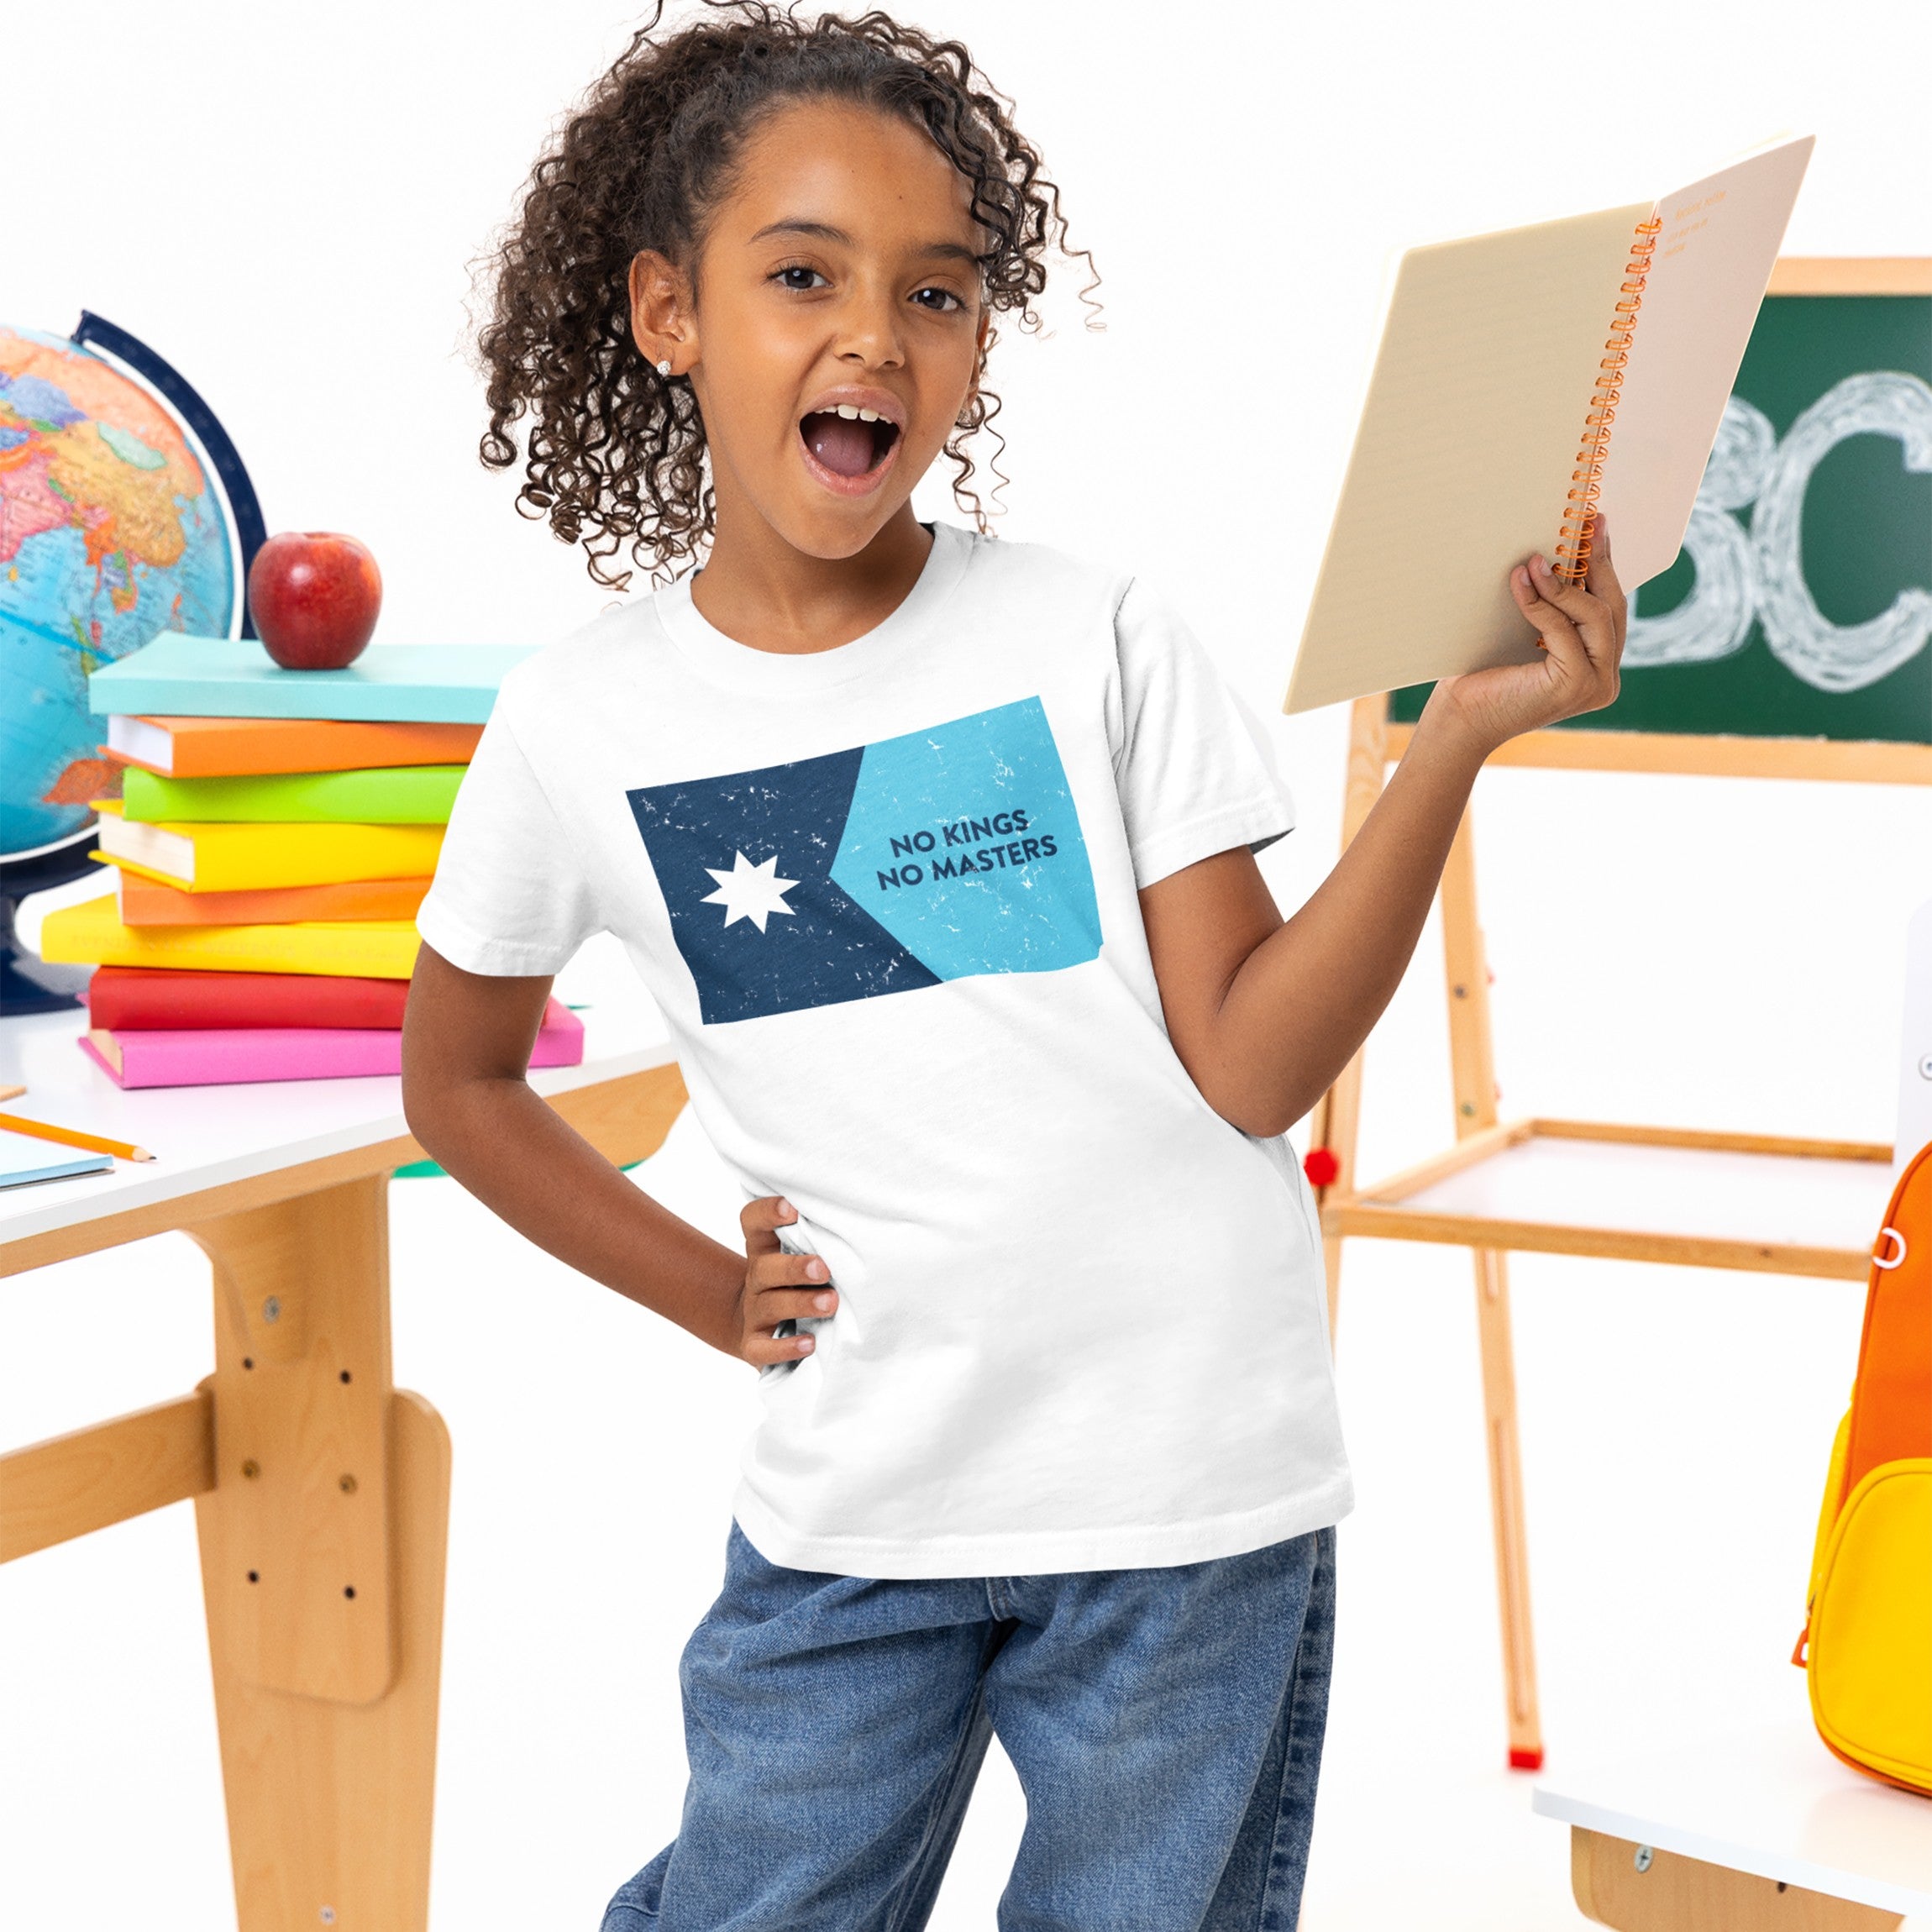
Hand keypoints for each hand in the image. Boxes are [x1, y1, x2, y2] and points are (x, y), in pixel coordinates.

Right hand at [733, 1195, 836, 1367]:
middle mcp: (757, 1279)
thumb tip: (866, 1224)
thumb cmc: (796, 1285)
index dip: (767, 1213)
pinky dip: (786, 1347)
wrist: (763, 1330)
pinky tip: (809, 1344)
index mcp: (765, 1250)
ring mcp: (754, 1313)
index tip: (791, 1209)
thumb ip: (821, 1241)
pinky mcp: (755, 1345)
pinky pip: (763, 1349)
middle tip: (823, 1269)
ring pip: (770, 1305)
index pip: (753, 1222)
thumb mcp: (802, 1257)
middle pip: (764, 1268)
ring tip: (830, 1303)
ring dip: (801, 1303)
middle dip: (794, 1268)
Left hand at [1421, 512, 1626, 758]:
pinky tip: (1522, 580)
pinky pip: (1564, 630)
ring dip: (1564, 583)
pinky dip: (1542, 603)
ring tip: (1536, 558)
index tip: (1596, 526)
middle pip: (1612, 607)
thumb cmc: (1483, 676)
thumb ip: (1549, 606)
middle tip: (1583, 523)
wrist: (1459, 720)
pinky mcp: (1577, 686)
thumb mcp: (1523, 633)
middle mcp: (1605, 679)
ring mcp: (1597, 685)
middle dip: (1597, 562)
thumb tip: (1552, 551)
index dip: (1605, 565)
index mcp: (1597, 666)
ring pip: (1595, 617)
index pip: (1610, 607)